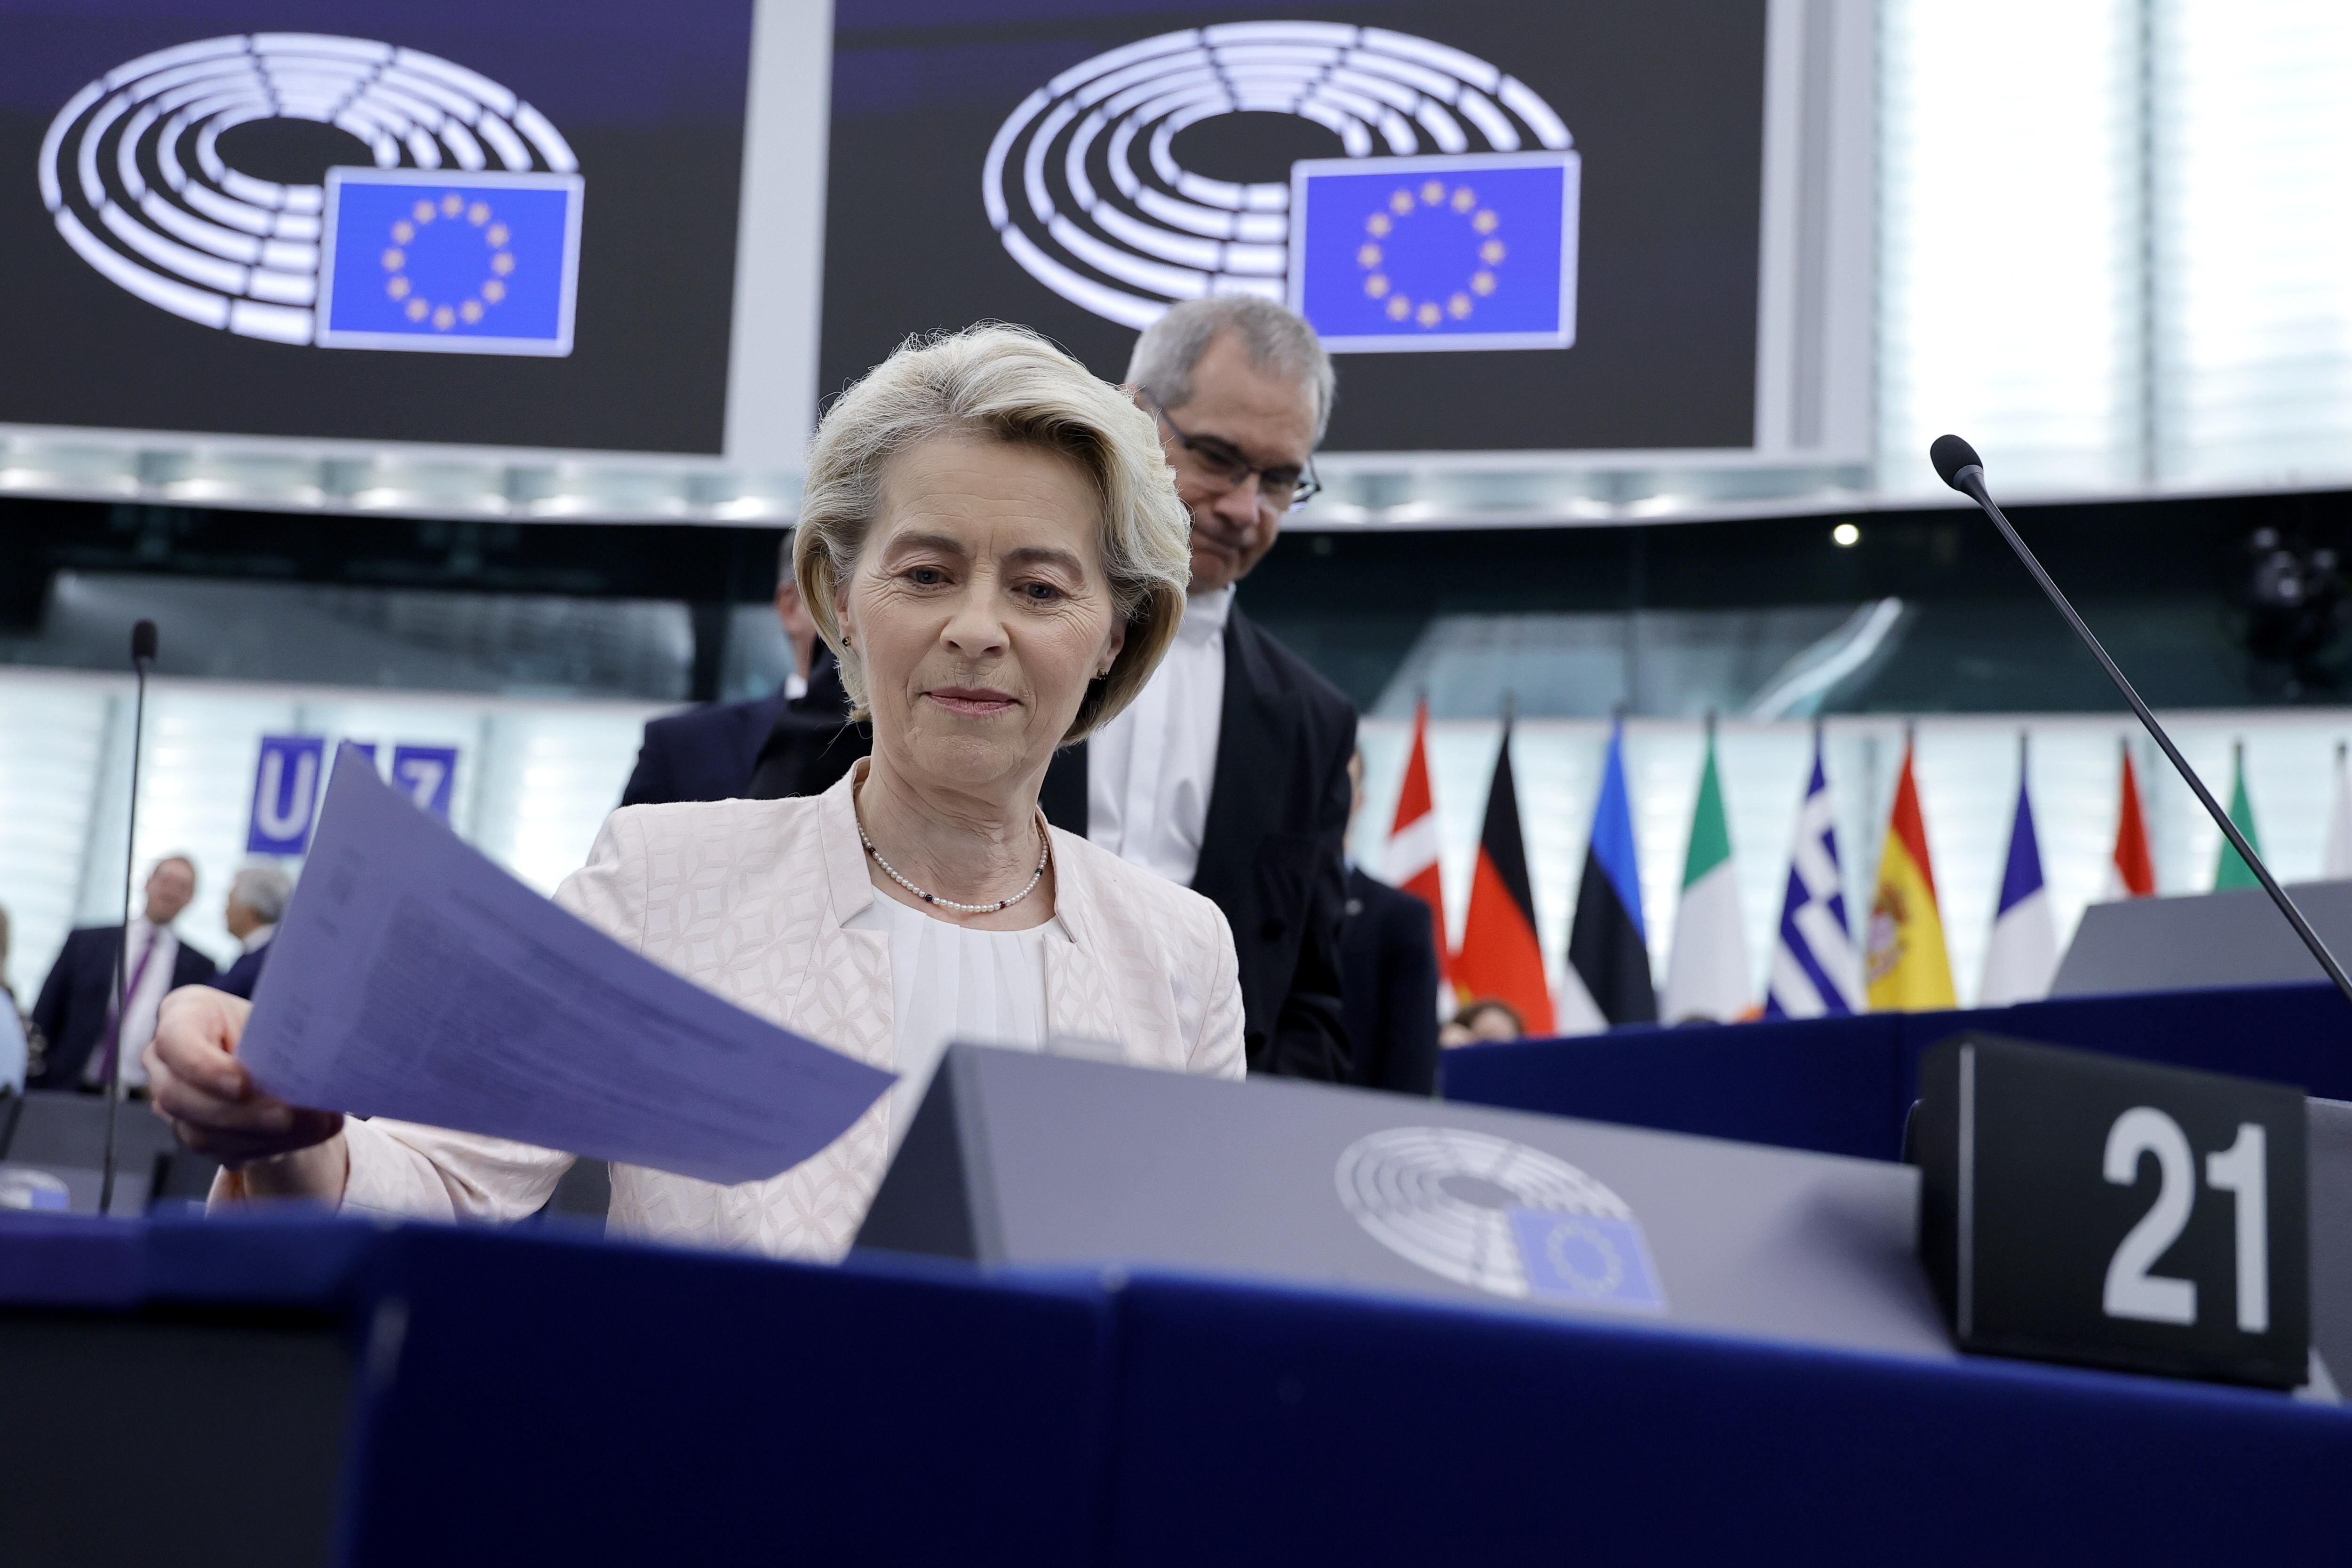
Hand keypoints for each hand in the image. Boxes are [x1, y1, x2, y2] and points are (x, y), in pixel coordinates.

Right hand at [146, 987, 345, 1193]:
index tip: (242, 1084)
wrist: (271, 1049)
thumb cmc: (270, 1022)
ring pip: (200, 1133)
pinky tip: (305, 1136)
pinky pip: (223, 1150)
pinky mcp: (196, 1133)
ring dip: (259, 1137)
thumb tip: (315, 1063)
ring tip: (311, 1127)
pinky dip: (268, 1147)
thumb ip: (281, 1034)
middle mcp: (166, 1062)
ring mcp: (175, 1102)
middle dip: (238, 1113)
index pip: (175, 1041)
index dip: (203, 1068)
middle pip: (179, 1097)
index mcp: (183, 1015)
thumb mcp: (276, 1015)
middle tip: (286, 1117)